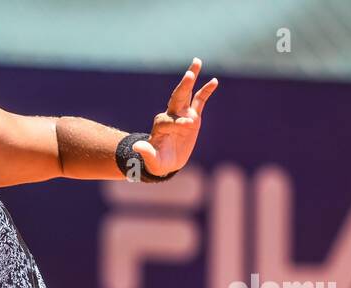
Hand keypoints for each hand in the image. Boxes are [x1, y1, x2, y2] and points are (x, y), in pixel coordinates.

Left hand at [133, 57, 217, 176]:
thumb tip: (136, 147)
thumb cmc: (158, 162)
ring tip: (196, 61)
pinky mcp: (193, 117)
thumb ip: (146, 153)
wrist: (166, 162)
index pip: (169, 120)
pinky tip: (214, 81)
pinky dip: (206, 91)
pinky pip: (200, 101)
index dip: (178, 122)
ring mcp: (182, 114)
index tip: (187, 127)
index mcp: (161, 125)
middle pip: (176, 97)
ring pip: (187, 94)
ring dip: (191, 79)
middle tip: (189, 74)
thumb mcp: (152, 161)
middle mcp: (171, 116)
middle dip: (183, 86)